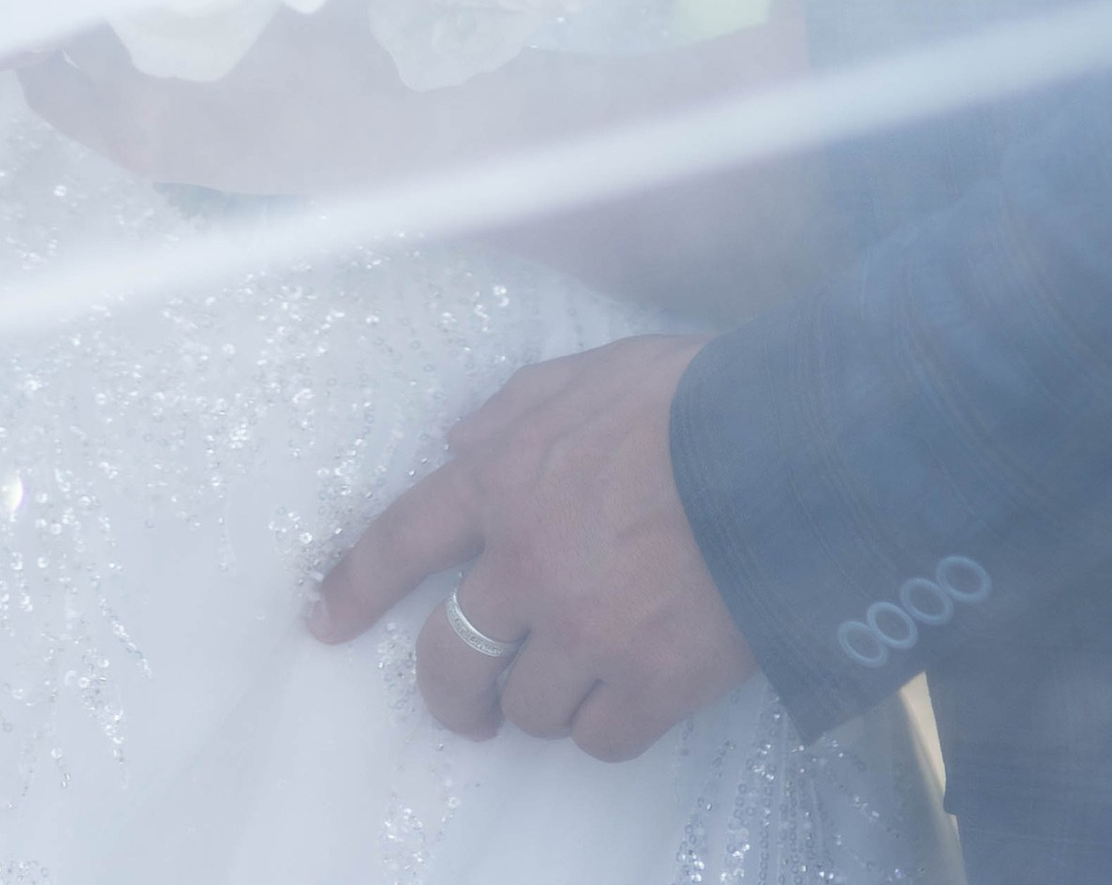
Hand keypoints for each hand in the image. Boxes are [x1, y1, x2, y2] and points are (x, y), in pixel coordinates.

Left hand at [308, 333, 755, 760]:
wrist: (786, 448)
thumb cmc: (692, 397)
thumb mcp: (589, 373)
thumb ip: (513, 412)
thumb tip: (458, 446)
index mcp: (504, 479)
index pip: (402, 538)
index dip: (356, 585)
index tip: (325, 623)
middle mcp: (527, 564)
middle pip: (450, 658)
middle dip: (450, 692)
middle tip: (471, 706)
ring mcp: (585, 631)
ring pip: (528, 708)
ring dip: (546, 699)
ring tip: (586, 676)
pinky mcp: (648, 684)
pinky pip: (598, 739)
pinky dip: (609, 725)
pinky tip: (634, 695)